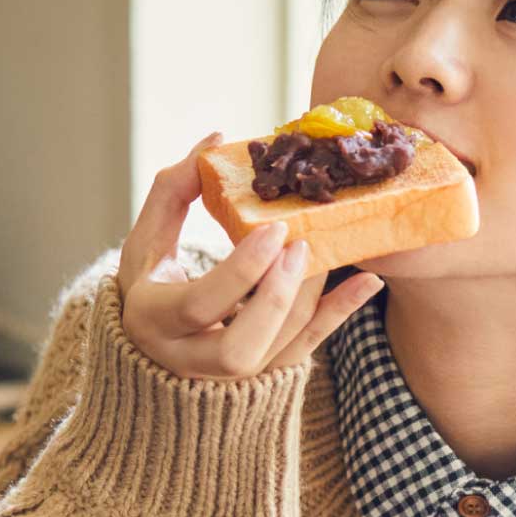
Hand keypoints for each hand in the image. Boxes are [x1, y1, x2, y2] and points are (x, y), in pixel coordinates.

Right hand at [117, 131, 382, 378]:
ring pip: (279, 351)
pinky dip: (340, 314)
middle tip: (301, 248)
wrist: (156, 344)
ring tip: (326, 250)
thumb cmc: (151, 281)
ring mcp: (230, 377)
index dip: (241, 271)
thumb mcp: (147, 240)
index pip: (200, 305)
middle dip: (276, 298)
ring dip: (310, 298)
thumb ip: (173, 190)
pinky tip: (368, 281)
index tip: (275, 228)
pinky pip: (307, 349)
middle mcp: (188, 358)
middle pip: (240, 349)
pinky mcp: (266, 375)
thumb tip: (215, 139)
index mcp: (152, 320)